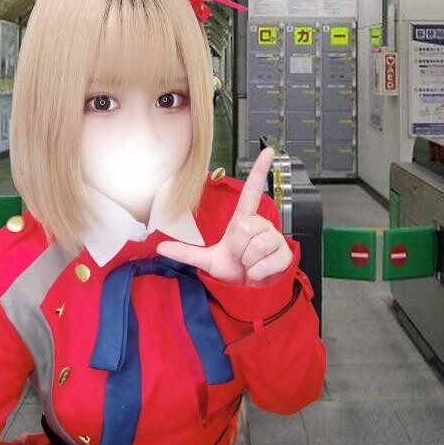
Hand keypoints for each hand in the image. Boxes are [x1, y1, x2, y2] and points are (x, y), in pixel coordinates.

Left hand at [156, 148, 292, 284]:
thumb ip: (185, 252)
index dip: (260, 171)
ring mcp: (275, 239)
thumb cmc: (234, 272)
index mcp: (244, 220)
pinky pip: (264, 263)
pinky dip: (256, 273)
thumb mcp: (208, 261)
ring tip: (250, 264)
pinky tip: (259, 274)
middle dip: (238, 249)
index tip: (268, 151)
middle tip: (240, 257)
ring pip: (256, 245)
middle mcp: (261, 225)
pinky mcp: (284, 255)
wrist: (251, 292)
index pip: (252, 192)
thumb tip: (159, 247)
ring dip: (248, 262)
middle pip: (245, 228)